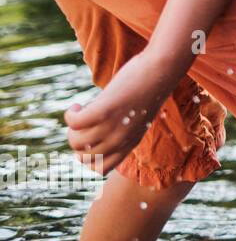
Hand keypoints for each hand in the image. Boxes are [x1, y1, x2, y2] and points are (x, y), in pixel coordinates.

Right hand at [65, 51, 175, 173]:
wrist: (161, 71)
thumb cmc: (148, 90)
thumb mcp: (137, 117)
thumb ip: (122, 128)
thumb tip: (99, 128)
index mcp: (130, 144)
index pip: (101, 169)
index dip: (88, 157)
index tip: (90, 138)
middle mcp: (121, 141)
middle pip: (83, 157)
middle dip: (76, 140)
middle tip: (83, 122)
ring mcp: (113, 127)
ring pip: (75, 141)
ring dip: (71, 127)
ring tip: (81, 111)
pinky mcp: (104, 110)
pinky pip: (74, 122)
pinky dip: (71, 114)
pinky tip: (78, 105)